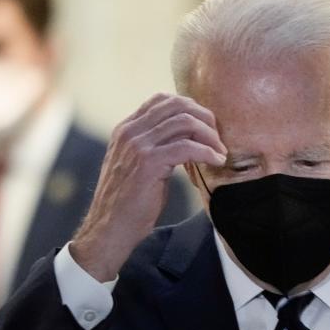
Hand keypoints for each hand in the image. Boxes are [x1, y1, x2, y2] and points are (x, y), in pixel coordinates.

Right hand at [70, 93, 225, 280]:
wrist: (109, 229)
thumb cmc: (127, 204)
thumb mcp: (136, 166)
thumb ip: (154, 147)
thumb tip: (186, 140)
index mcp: (126, 129)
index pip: (162, 100)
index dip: (190, 108)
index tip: (206, 127)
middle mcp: (130, 132)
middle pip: (177, 105)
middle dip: (204, 118)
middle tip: (217, 138)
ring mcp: (137, 145)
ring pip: (184, 122)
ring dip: (209, 135)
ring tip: (220, 151)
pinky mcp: (148, 163)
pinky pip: (187, 146)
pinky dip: (207, 151)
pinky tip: (216, 161)